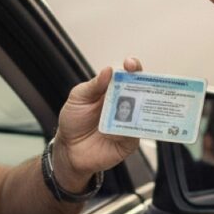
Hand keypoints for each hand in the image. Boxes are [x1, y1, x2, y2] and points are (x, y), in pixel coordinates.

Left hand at [52, 57, 142, 192]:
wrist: (68, 150)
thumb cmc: (74, 120)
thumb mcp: (78, 98)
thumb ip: (93, 85)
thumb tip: (109, 69)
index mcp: (114, 89)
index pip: (128, 74)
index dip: (133, 67)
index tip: (130, 64)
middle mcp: (125, 103)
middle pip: (143, 89)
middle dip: (145, 82)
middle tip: (140, 80)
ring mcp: (129, 122)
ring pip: (144, 111)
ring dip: (141, 105)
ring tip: (134, 102)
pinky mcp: (130, 140)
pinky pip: (135, 133)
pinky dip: (128, 130)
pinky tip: (117, 130)